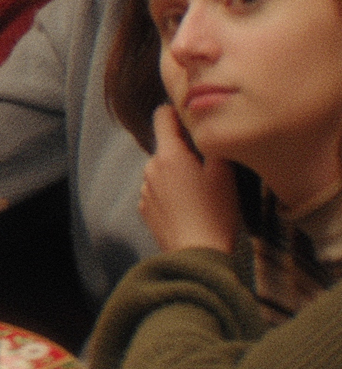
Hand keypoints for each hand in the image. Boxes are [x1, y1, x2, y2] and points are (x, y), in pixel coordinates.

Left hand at [141, 103, 239, 254]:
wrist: (197, 255)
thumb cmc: (215, 213)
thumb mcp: (224, 175)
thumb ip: (213, 146)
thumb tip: (205, 130)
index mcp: (169, 155)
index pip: (162, 117)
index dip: (176, 113)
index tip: (191, 119)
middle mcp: (150, 168)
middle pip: (165, 147)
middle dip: (183, 151)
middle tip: (208, 166)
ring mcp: (144, 189)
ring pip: (161, 170)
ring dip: (176, 173)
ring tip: (200, 193)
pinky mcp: (144, 208)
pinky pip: (157, 191)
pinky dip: (170, 193)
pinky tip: (188, 208)